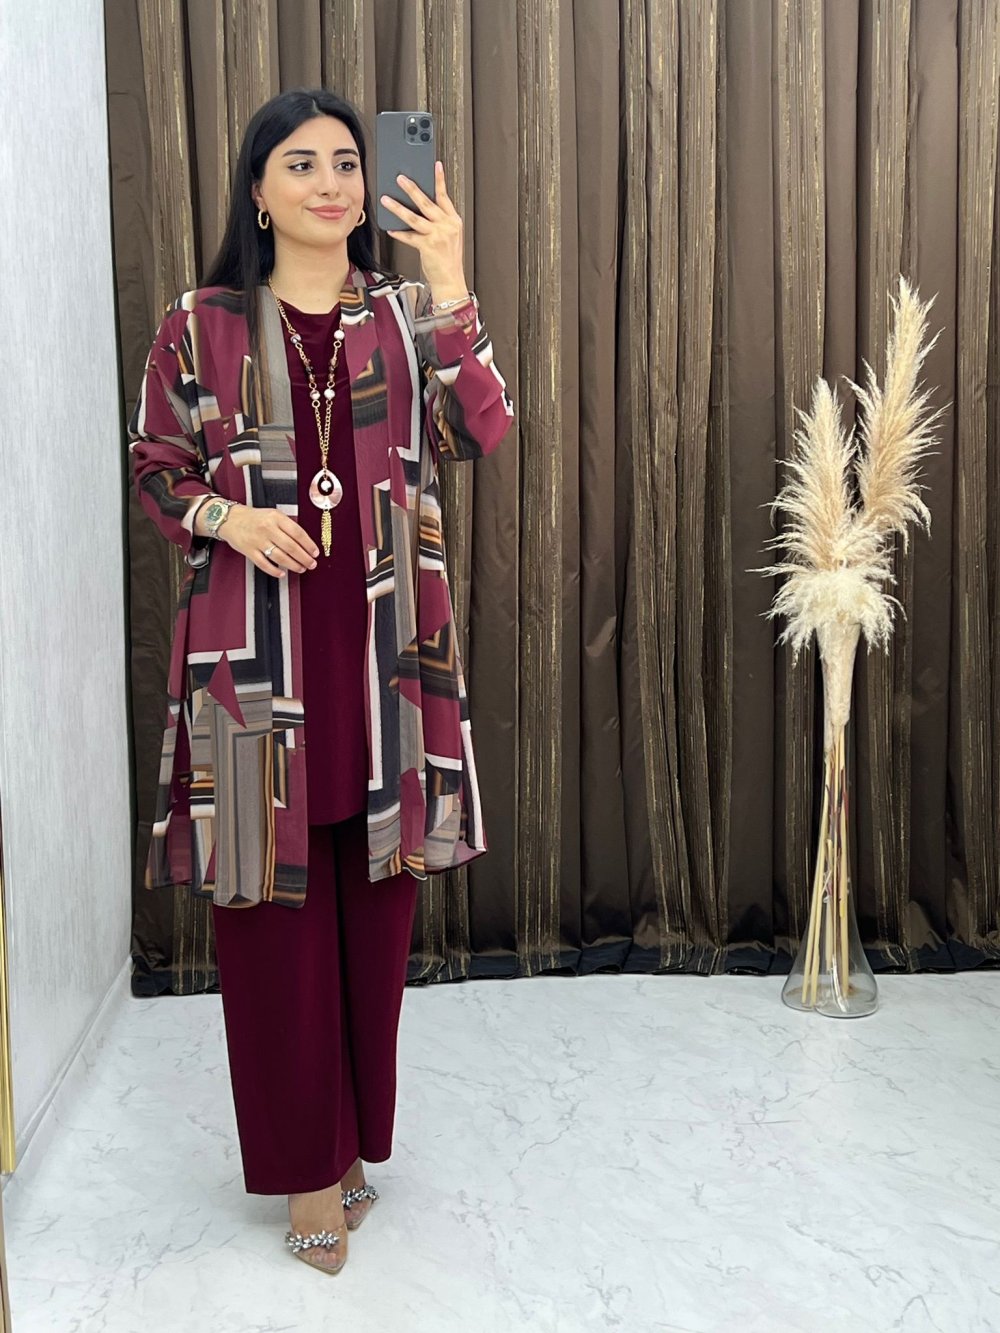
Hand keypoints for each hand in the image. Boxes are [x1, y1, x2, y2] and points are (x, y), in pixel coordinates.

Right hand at [218, 506, 318, 577]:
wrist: (230, 519)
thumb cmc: (254, 518)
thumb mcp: (273, 514)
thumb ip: (287, 526)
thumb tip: (305, 542)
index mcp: (276, 517)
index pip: (298, 533)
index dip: (309, 545)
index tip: (315, 552)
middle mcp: (267, 528)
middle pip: (291, 547)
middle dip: (304, 558)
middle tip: (311, 564)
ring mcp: (257, 540)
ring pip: (280, 557)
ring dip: (293, 565)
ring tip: (301, 568)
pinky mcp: (249, 551)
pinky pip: (264, 564)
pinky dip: (274, 571)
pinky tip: (282, 573)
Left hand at [382, 161, 466, 295]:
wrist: (450, 280)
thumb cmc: (448, 259)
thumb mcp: (450, 236)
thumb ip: (439, 221)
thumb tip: (420, 207)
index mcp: (454, 221)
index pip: (445, 196)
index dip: (439, 180)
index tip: (435, 165)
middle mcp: (447, 226)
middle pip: (427, 202)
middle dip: (412, 188)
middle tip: (400, 178)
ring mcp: (438, 236)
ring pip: (414, 217)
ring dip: (398, 207)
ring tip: (386, 200)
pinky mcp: (428, 247)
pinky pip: (409, 237)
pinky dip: (399, 233)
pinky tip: (390, 228)